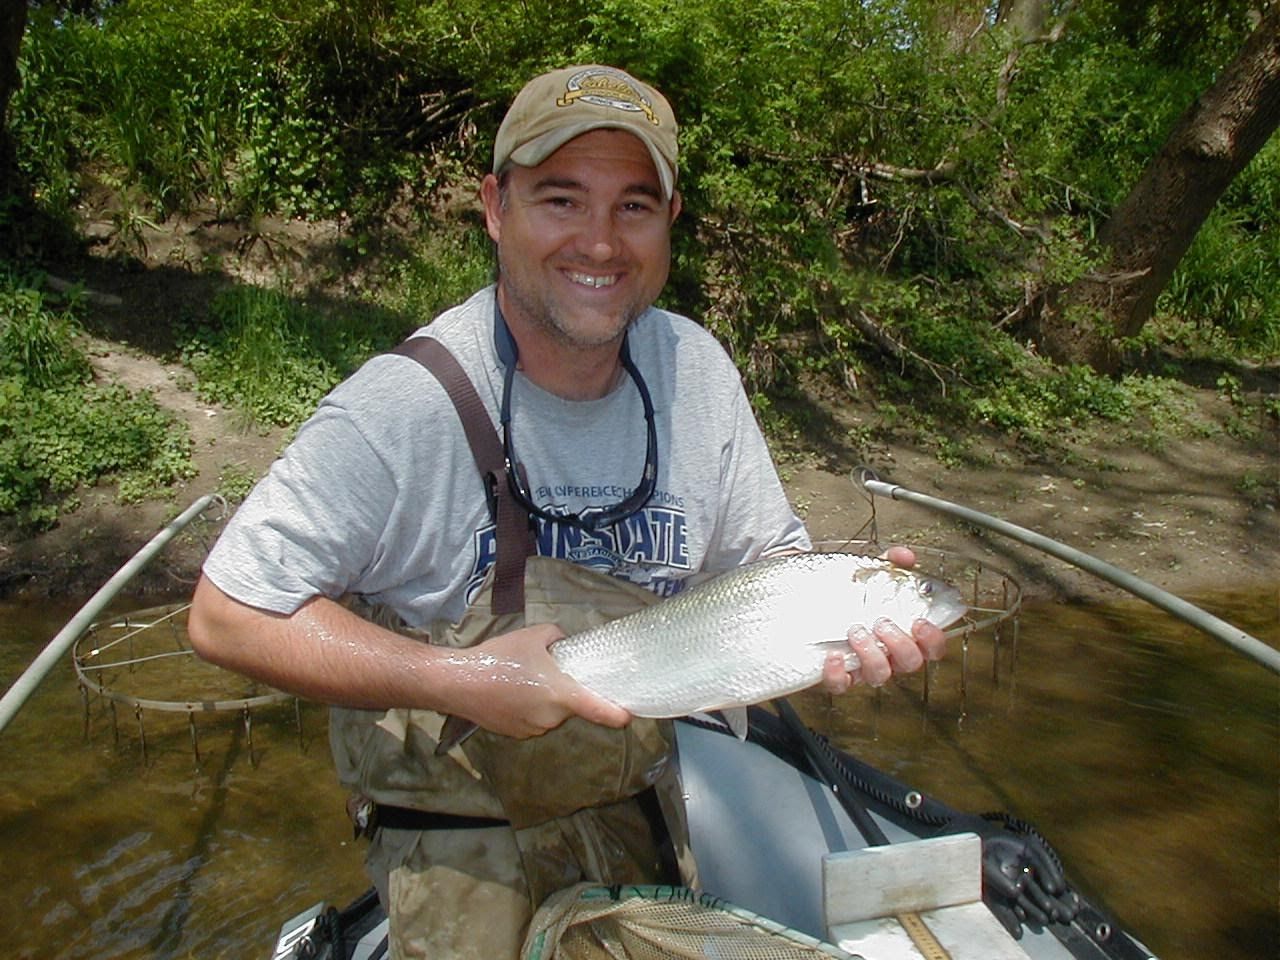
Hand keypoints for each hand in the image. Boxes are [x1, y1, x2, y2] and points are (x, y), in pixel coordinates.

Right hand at [446, 624, 631, 737]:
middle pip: (571, 706)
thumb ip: (558, 639)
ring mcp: (534, 729)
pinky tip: (511, 692)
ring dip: (546, 700)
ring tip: (522, 679)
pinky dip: (529, 708)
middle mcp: (552, 718)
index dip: (618, 714)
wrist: (459, 682)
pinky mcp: (517, 734)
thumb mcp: (535, 635)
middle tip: (546, 671)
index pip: (599, 710)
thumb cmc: (500, 657)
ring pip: (551, 713)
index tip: (629, 715)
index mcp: (562, 694)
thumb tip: (564, 646)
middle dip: (565, 690)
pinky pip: (534, 720)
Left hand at [819, 545, 947, 691]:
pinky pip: (841, 685)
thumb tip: (904, 555)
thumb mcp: (870, 576)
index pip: (932, 647)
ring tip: (856, 630)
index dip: (933, 639)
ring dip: (872, 654)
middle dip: (900, 644)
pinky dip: (839, 673)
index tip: (920, 621)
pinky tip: (833, 655)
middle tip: (881, 622)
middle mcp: (888, 654)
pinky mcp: (837, 675)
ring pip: (880, 675)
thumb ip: (889, 566)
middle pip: (911, 664)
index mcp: (904, 634)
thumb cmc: (851, 595)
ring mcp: (863, 666)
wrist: (812, 602)